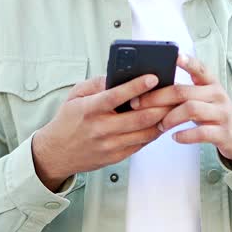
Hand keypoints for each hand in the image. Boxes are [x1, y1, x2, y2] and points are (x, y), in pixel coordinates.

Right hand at [31, 74, 173, 191]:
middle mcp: (101, 129)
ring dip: (163, 119)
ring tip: (173, 107)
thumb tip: (118, 74)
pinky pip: (142, 144)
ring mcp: (110, 145)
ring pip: (146, 132)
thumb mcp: (75, 96)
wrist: (56, 153)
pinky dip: (154, 132)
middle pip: (140, 117)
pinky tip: (161, 122)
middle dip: (161, 105)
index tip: (153, 77)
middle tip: (174, 94)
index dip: (136, 86)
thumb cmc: (67, 121)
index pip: (116, 96)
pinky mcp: (117, 156)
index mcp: (89, 110)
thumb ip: (96, 84)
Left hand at [131, 53, 231, 164]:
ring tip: (160, 125)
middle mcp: (217, 95)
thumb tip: (150, 86)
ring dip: (170, 117)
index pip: (200, 68)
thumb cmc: (213, 112)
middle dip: (157, 97)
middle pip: (184, 91)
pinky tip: (174, 137)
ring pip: (192, 109)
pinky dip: (185, 135)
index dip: (188, 61)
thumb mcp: (204, 97)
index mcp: (211, 83)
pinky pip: (201, 133)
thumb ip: (184, 90)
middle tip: (138, 103)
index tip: (174, 55)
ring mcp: (221, 113)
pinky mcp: (222, 132)